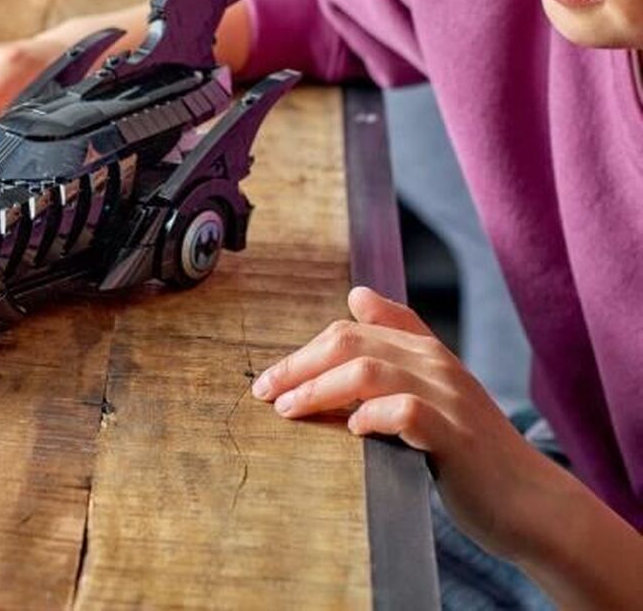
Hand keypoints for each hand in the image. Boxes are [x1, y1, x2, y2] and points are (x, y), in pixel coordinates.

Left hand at [251, 285, 550, 560]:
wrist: (531, 502)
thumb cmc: (470, 450)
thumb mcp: (431, 390)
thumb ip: (397, 344)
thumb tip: (357, 295)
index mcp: (424, 349)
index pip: (350, 330)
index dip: (303, 352)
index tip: (269, 380)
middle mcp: (434, 363)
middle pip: (349, 343)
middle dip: (298, 366)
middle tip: (265, 394)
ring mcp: (447, 397)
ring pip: (367, 371)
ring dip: (319, 390)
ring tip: (290, 411)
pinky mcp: (455, 436)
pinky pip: (404, 411)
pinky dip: (372, 416)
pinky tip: (353, 430)